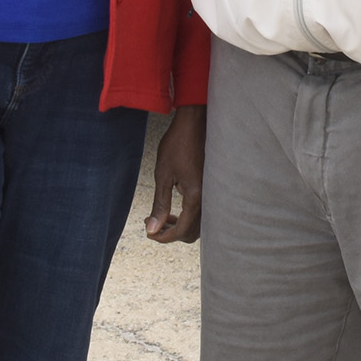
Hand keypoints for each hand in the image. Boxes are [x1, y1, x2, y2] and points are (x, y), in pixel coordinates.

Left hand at [144, 108, 204, 243]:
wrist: (195, 122)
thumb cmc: (178, 144)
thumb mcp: (163, 174)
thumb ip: (159, 204)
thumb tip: (152, 229)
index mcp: (196, 196)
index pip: (181, 231)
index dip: (163, 237)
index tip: (148, 233)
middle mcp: (208, 197)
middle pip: (192, 233)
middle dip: (171, 234)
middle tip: (153, 225)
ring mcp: (212, 192)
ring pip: (199, 224)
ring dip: (180, 226)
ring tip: (162, 217)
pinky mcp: (211, 187)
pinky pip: (202, 212)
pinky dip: (188, 216)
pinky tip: (176, 208)